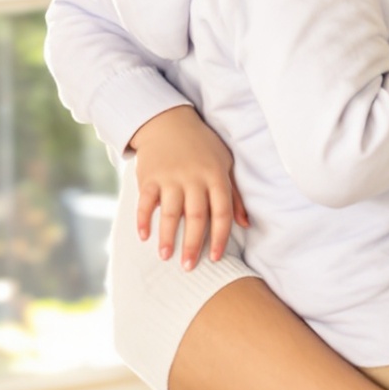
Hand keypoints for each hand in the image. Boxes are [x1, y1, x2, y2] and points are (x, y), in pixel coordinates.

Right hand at [131, 104, 248, 271]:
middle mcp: (194, 178)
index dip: (219, 237)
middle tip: (188, 267)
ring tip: (165, 257)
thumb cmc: (202, 147)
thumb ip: (235, 194)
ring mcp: (170, 177)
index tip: (214, 258)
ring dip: (167, 236)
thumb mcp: (225, 164)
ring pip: (170, 212)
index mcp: (216, 176)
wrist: (168, 122)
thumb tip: (245, 223)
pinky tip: (144, 236)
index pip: (221, 212)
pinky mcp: (149, 176)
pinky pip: (145, 201)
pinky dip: (144, 219)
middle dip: (192, 244)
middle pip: (196, 216)